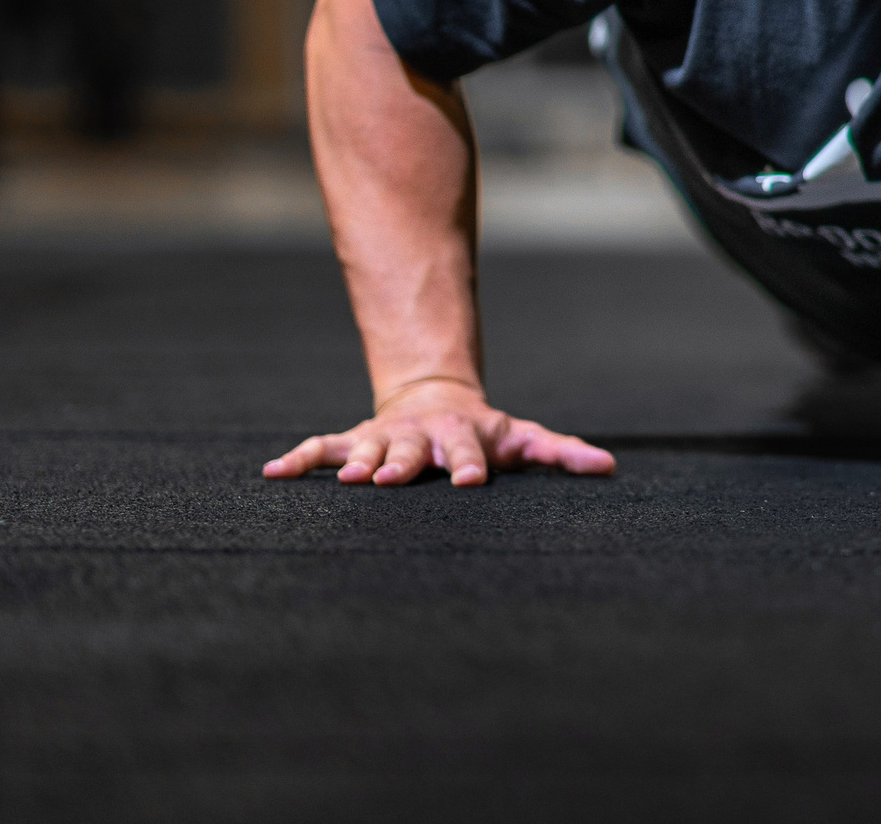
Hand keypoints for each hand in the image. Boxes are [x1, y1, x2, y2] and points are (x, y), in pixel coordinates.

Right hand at [263, 380, 615, 487]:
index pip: (470, 452)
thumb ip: (562, 454)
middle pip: (413, 450)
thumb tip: (610, 468)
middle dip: (403, 463)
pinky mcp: (352, 442)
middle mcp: (421, 438)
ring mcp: (384, 438)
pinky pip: (321, 449)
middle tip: (391, 478)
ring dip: (356, 461)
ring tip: (346, 477)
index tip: (471, 481)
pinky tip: (271, 474)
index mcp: (464, 438)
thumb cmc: (486, 434)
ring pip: (366, 448)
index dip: (470, 465)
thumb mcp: (523, 439)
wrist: (438, 400)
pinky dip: (298, 460)